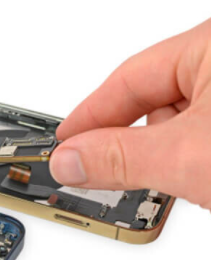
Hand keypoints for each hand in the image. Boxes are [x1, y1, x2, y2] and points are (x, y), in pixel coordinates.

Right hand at [50, 18, 210, 209]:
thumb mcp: (192, 156)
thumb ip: (122, 157)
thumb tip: (70, 159)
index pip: (129, 78)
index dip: (89, 114)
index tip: (63, 141)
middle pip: (153, 100)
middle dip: (132, 141)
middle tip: (101, 171)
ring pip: (181, 121)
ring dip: (168, 154)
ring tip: (176, 182)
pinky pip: (204, 133)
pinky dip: (192, 158)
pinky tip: (199, 180)